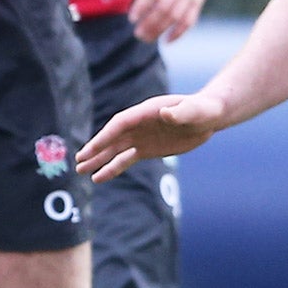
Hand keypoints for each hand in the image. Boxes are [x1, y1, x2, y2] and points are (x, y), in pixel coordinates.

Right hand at [77, 91, 226, 180]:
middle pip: (112, 137)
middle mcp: (139, 124)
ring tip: (82, 171)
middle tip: (78, 162)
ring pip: (115, 150)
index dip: (105, 136)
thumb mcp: (196, 110)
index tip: (91, 148)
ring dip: (99, 160)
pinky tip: (100, 177)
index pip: (120, 124)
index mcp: (146, 112)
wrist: (208, 116)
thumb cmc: (203, 110)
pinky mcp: (146, 149)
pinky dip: (113, 168)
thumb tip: (167, 114)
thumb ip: (181, 112)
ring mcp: (141, 137)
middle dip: (96, 149)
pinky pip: (125, 159)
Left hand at [121, 0, 212, 43]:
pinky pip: (189, 20)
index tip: (132, 19)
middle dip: (150, 23)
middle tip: (137, 34)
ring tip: (147, 38)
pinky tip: (166, 41)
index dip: (142, 6)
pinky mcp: (198, 2)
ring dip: (161, 30)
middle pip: (164, 7)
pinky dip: (179, 33)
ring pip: (175, 17)